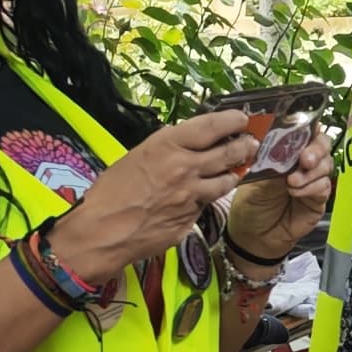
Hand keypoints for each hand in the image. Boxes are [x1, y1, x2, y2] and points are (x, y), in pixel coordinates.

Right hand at [54, 111, 254, 282]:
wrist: (101, 232)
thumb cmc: (109, 192)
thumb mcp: (135, 156)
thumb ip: (164, 146)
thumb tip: (183, 139)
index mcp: (168, 146)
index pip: (213, 126)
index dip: (233, 120)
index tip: (242, 119)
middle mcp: (186, 169)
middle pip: (229, 153)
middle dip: (245, 146)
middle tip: (251, 143)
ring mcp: (193, 196)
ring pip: (226, 182)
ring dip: (232, 174)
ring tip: (235, 170)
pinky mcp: (191, 219)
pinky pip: (205, 205)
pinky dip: (206, 199)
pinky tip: (202, 197)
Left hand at [225, 133, 334, 262]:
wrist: (253, 238)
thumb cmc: (250, 205)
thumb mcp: (255, 181)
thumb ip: (273, 164)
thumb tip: (284, 149)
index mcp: (284, 150)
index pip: (301, 131)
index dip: (306, 126)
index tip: (304, 130)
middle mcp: (301, 161)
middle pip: (321, 143)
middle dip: (315, 149)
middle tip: (305, 159)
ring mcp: (312, 178)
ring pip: (326, 164)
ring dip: (311, 172)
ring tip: (292, 183)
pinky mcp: (318, 197)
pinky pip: (324, 186)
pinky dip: (312, 187)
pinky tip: (296, 193)